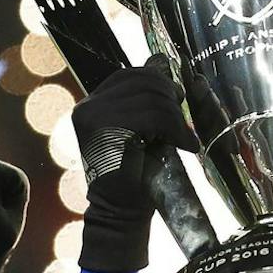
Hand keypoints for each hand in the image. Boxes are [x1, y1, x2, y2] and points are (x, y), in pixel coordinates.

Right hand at [74, 55, 188, 272]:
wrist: (122, 213)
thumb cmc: (135, 175)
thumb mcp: (143, 129)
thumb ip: (148, 99)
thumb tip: (160, 59)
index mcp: (92, 104)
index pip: (130, 76)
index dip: (159, 82)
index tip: (178, 100)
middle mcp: (87, 107)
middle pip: (142, 81)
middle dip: (171, 98)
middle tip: (184, 122)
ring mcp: (93, 118)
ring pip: (151, 99)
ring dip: (177, 119)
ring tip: (185, 139)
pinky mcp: (107, 131)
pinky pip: (152, 117)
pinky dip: (176, 129)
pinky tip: (185, 145)